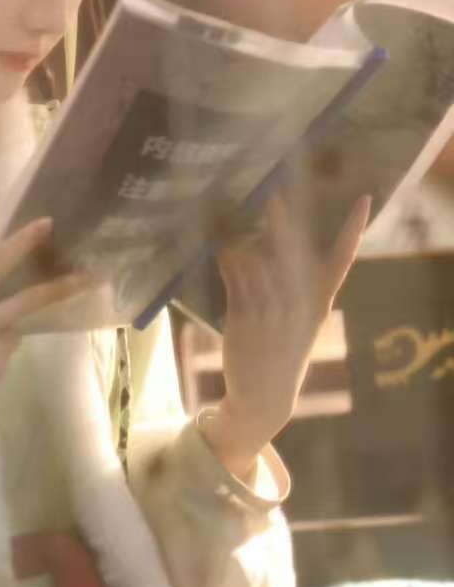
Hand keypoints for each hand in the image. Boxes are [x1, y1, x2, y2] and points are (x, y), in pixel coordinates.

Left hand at [204, 192, 370, 477]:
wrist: (264, 397)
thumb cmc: (283, 351)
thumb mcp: (302, 321)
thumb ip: (296, 285)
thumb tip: (272, 243)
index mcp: (319, 301)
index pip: (343, 259)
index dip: (354, 229)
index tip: (365, 200)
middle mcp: (299, 302)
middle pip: (292, 249)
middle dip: (283, 218)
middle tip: (276, 189)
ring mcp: (272, 308)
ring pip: (256, 256)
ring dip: (242, 234)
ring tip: (231, 214)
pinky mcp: (244, 314)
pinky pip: (233, 273)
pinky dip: (226, 255)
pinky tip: (220, 244)